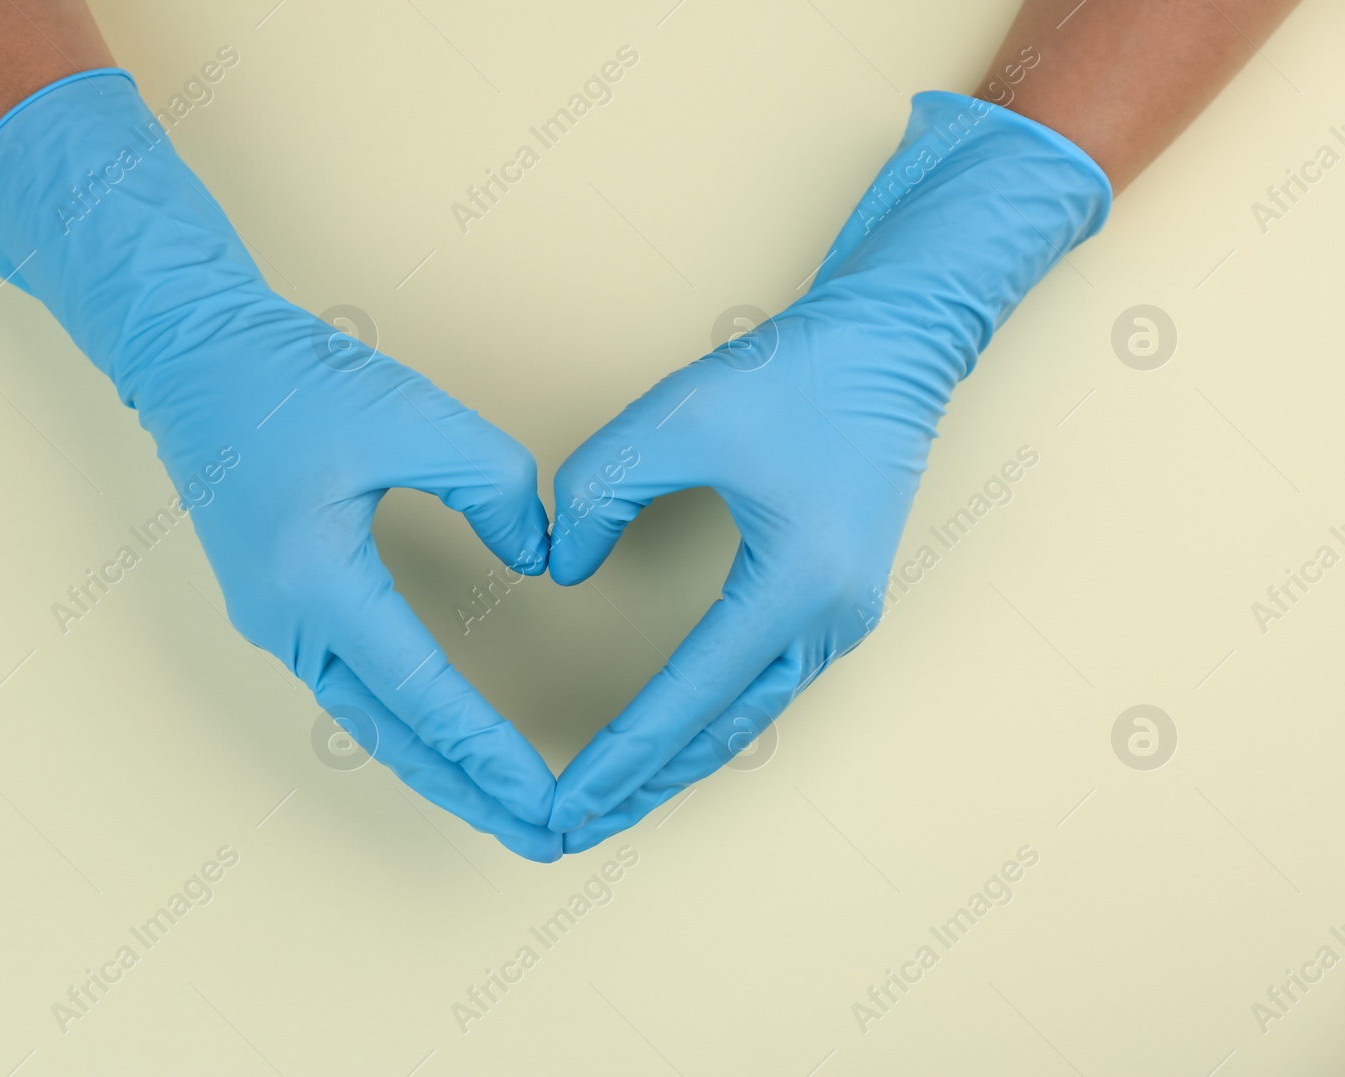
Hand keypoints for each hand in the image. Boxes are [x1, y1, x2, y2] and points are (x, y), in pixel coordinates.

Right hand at [0, 70, 561, 860]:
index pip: (421, 691)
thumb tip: (538, 558)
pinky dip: (404, 728)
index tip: (545, 796)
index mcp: (316, 581)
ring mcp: (273, 621)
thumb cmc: (290, 379)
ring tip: (502, 808)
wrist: (192, 354)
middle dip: (469, 794)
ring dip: (436, 769)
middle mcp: (286, 621)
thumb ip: (494, 489)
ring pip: (366, 722)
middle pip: (391, 736)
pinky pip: (349, 689)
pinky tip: (441, 742)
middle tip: (540, 838)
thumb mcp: (416, 417)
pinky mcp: (278, 607)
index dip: (488, 749)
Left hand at [547, 91, 1111, 850]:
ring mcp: (843, 619)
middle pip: (721, 733)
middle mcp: (830, 621)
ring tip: (613, 798)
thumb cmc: (795, 375)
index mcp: (795, 584)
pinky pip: (764, 687)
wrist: (892, 346)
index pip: (687, 697)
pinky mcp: (838, 603)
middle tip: (574, 830)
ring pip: (747, 719)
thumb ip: (599, 493)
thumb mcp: (674, 418)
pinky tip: (672, 736)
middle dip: (645, 787)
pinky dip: (711, 721)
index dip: (619, 755)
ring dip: (678, 761)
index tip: (565, 801)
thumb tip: (563, 568)